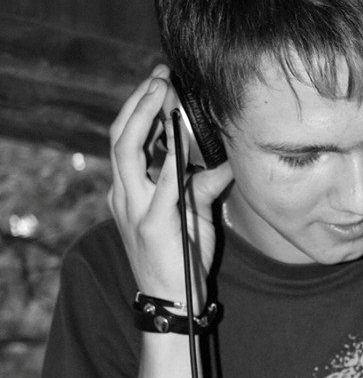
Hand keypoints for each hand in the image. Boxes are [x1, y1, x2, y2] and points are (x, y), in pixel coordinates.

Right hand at [108, 67, 232, 310]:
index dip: (139, 110)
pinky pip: (160, 184)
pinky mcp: (152, 224)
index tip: (158, 83)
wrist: (173, 302)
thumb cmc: (181, 259)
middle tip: (159, 76)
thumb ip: (203, 186)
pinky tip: (178, 135)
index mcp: (130, 191)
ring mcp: (134, 209)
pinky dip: (169, 158)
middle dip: (138, 102)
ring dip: (144, 117)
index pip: (127, 141)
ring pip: (126, 151)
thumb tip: (227, 160)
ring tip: (161, 91)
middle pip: (120, 137)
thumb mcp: (193, 215)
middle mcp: (125, 195)